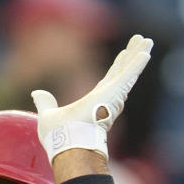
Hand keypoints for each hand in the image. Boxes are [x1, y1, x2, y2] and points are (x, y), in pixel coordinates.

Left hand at [31, 33, 152, 161]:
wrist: (67, 142)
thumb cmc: (58, 136)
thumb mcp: (48, 114)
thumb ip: (46, 103)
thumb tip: (37, 94)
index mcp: (93, 103)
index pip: (108, 82)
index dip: (117, 68)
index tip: (123, 56)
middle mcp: (106, 99)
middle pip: (122, 73)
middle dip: (131, 57)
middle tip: (141, 41)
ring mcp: (112, 96)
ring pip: (129, 71)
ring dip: (138, 55)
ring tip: (147, 41)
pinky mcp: (115, 93)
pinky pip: (129, 74)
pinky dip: (137, 64)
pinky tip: (146, 52)